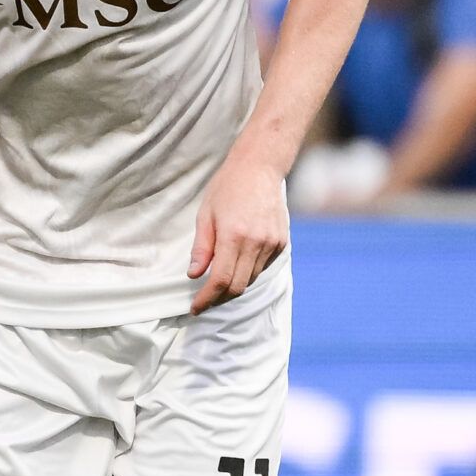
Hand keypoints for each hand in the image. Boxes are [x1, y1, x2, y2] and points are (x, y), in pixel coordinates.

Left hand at [188, 153, 288, 312]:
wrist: (260, 167)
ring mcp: (272, 243)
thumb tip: (194, 275)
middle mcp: (256, 242)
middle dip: (219, 298)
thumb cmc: (227, 188)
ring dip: (234, 284)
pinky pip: (263, 267)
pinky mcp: (281, 242)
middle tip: (204, 299)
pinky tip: (239, 259)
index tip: (195, 308)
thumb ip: (201, 248)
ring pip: (251, 279)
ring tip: (219, 278)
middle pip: (237, 287)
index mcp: (234, 236)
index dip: (206, 299)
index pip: (220, 280)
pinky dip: (248, 270)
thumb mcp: (206, 215)